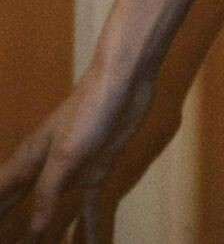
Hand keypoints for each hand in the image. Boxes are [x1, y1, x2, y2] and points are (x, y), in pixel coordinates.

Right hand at [0, 64, 157, 242]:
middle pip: (20, 200)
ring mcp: (73, 168)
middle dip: (8, 223)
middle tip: (7, 243)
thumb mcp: (65, 153)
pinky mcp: (98, 168)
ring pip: (51, 206)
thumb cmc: (89, 110)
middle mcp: (47, 166)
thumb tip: (34, 228)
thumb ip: (47, 191)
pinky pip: (90, 204)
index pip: (1, 191)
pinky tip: (93, 242)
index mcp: (31, 159)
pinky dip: (90, 225)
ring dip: (43, 230)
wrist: (125, 80)